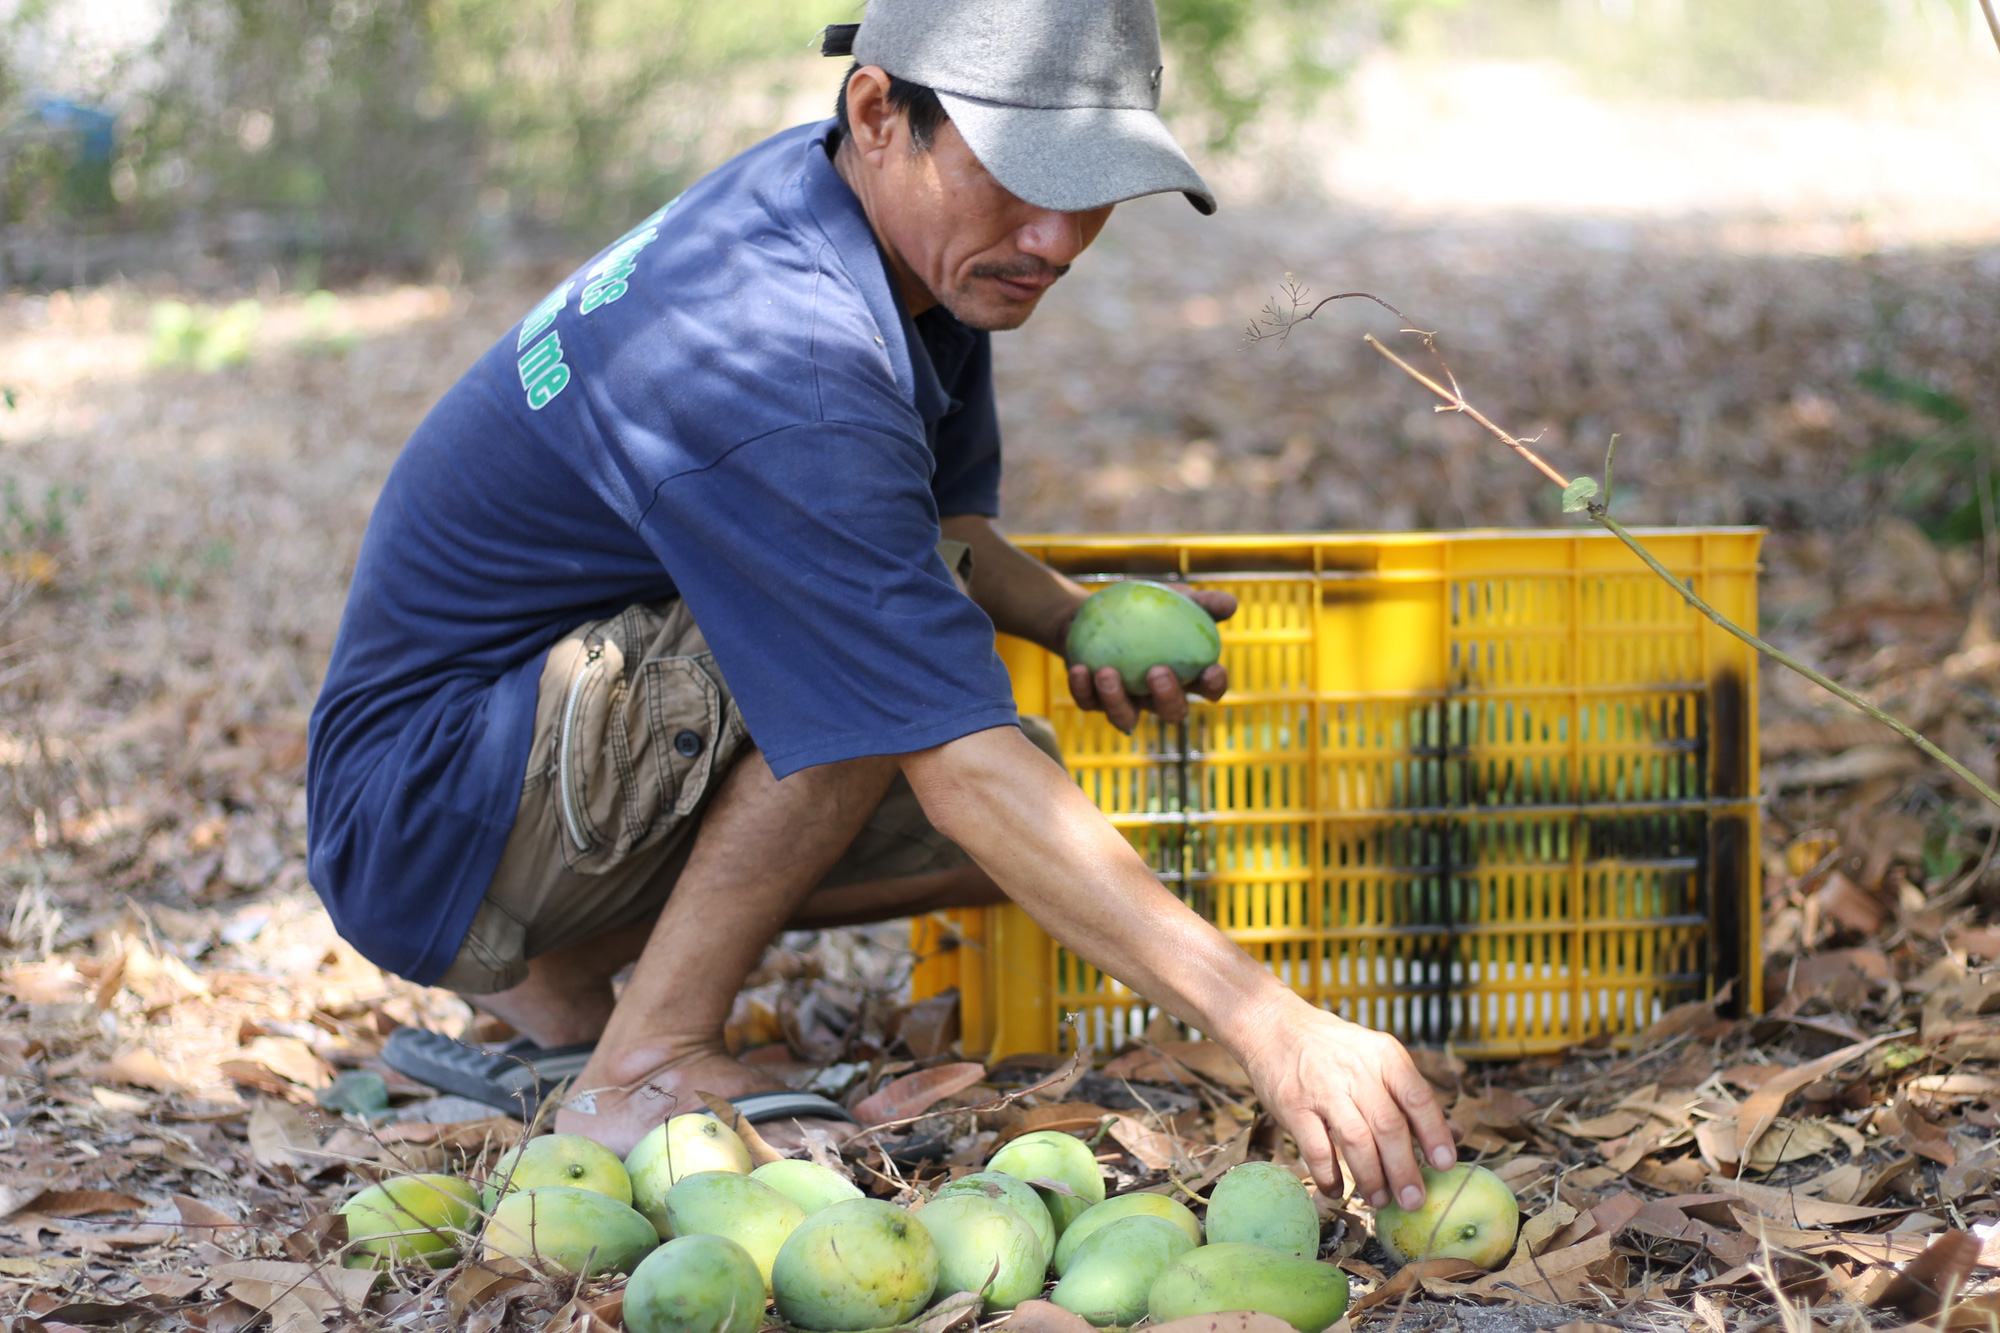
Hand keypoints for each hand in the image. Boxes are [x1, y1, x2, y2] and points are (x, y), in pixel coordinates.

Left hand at [1064, 588, 1235, 731]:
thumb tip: (1230, 604)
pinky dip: (1083, 689)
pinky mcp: (1093, 700)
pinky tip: (1079, 669)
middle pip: (1172, 713)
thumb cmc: (1145, 607)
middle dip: (1167, 698)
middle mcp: (1157, 697)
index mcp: (1185, 676)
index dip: (1215, 686)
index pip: (1209, 689)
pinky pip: (1088, 702)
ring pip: (1126, 718)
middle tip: (1156, 672)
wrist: (1096, 612)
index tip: (1211, 670)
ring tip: (1108, 672)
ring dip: (1117, 700)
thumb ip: (1203, 602)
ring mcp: (1126, 702)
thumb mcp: (1174, 599)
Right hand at [1234, 1000, 1457, 1211]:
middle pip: (1388, 1125)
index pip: (1417, 1096)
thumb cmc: (1335, 1048)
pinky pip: (1316, 1149)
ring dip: (1370, 1177)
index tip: (1445, 1165)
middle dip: (1404, 1169)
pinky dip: (1329, 1175)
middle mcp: (1356, 1070)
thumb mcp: (1378, 1058)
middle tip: (1413, 1200)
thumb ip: (1412, 1096)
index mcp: (1384, 1056)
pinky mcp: (1293, 1106)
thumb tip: (1456, 1134)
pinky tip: (1337, 1189)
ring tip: (1379, 1200)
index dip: (1434, 1132)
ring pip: (1355, 1140)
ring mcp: (1322, 1088)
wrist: (1273, 1026)